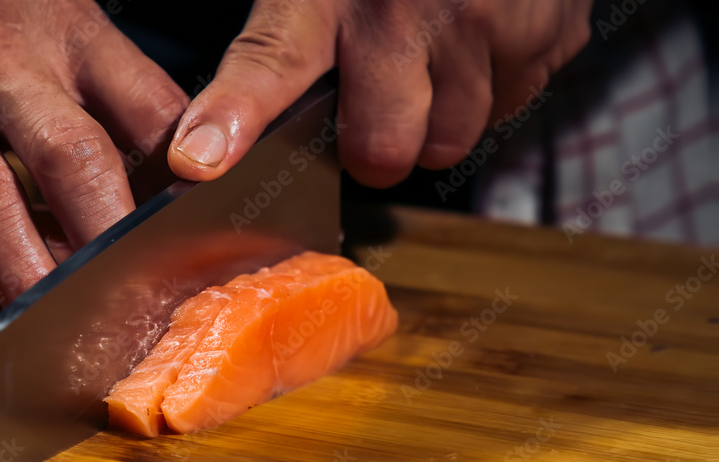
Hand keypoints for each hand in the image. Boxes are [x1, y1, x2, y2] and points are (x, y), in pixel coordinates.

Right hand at [0, 0, 187, 362]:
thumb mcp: (53, 7)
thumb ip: (110, 80)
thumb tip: (179, 167)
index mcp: (63, 28)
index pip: (147, 110)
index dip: (185, 182)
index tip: (209, 247)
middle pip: (69, 159)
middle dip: (109, 242)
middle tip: (141, 310)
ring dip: (21, 276)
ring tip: (57, 341)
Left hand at [168, 0, 590, 186]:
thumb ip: (289, 39)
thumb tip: (216, 142)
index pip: (270, 63)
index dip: (234, 119)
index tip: (199, 163)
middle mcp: (403, 10)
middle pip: (381, 151)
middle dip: (376, 147)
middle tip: (378, 103)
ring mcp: (482, 23)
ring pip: (450, 143)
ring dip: (437, 123)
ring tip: (435, 62)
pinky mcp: (544, 34)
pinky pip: (508, 110)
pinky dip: (492, 91)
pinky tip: (481, 43)